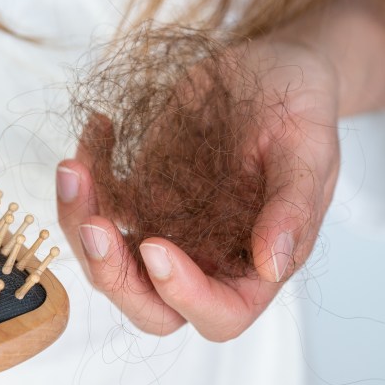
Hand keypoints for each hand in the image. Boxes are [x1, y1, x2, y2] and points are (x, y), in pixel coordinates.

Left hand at [57, 39, 340, 340]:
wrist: (272, 70)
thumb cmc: (301, 109)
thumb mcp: (309, 149)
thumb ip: (293, 208)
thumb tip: (273, 265)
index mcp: (254, 265)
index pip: (219, 314)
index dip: (182, 295)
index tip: (156, 246)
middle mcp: (205, 258)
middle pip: (148, 303)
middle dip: (111, 274)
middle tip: (92, 224)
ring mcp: (166, 227)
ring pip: (108, 258)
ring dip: (80, 221)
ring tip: (74, 167)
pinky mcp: (140, 193)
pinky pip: (98, 203)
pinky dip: (85, 176)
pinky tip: (98, 128)